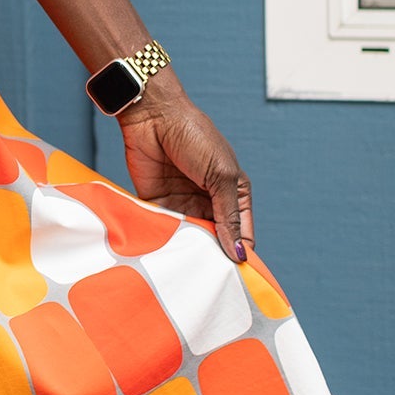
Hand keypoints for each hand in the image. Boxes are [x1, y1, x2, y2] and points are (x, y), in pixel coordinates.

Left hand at [118, 81, 253, 263]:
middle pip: (215, 242)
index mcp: (233, 194)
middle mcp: (209, 203)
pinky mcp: (157, 204)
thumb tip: (239, 253)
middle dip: (212, 258)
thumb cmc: (194, 135)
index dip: (241, 255)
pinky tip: (165, 255)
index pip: (242, 234)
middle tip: (207, 279)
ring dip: (188, 252)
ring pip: (189, 240)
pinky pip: (163, 230)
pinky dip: (165, 242)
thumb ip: (228, 215)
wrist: (152, 114)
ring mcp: (183, 204)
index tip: (236, 279)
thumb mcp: (220, 175)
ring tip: (187, 269)